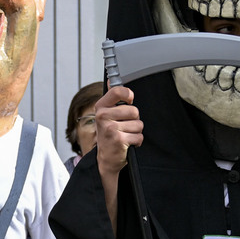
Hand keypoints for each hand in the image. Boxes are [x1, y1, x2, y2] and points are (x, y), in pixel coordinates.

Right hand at [94, 86, 142, 229]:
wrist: (105, 160)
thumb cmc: (108, 135)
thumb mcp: (106, 115)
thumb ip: (111, 97)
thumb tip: (111, 79)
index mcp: (100, 107)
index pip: (118, 91)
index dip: (128, 94)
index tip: (130, 100)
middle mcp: (103, 117)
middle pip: (134, 110)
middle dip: (134, 120)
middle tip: (124, 127)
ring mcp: (110, 129)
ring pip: (138, 124)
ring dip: (135, 132)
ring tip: (125, 136)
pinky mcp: (119, 140)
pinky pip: (139, 136)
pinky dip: (136, 142)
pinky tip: (127, 144)